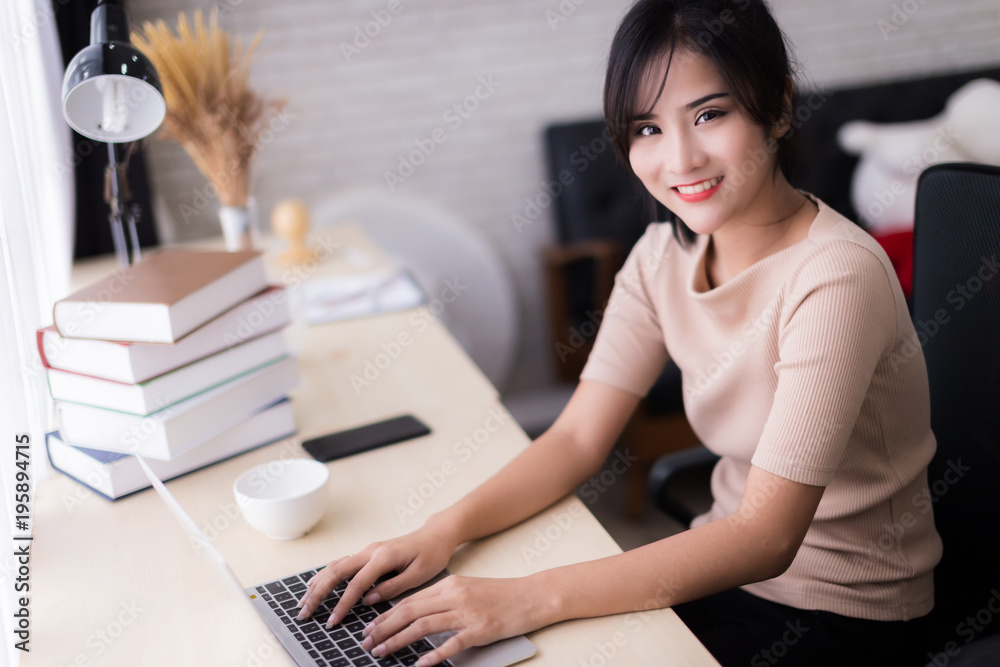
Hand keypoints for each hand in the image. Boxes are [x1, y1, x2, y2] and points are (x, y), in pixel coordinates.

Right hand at [295, 519, 458, 625]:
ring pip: (335, 566)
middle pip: (336, 572)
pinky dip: (325, 575)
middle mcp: (371, 551)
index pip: (356, 584)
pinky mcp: (367, 553)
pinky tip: (315, 585)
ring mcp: (367, 550)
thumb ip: (393, 587)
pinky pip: (341, 563)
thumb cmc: (431, 554)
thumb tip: (368, 600)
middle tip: (305, 613)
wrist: (435, 535)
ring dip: (317, 584)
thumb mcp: (419, 575)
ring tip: (303, 602)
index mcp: (384, 557)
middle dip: (318, 594)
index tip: (332, 621)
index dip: (342, 604)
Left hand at [358, 575, 551, 665]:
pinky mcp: (480, 629)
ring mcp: (467, 612)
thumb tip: (416, 613)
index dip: (385, 615)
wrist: (532, 595)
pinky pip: (451, 643)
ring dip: (398, 640)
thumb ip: (443, 598)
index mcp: (449, 584)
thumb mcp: (467, 588)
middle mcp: (454, 595)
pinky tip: (420, 664)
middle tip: (366, 642)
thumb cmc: (500, 594)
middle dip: (383, 628)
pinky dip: (433, 655)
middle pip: (410, 611)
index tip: (369, 628)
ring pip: (423, 625)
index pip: (409, 600)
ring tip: (381, 652)